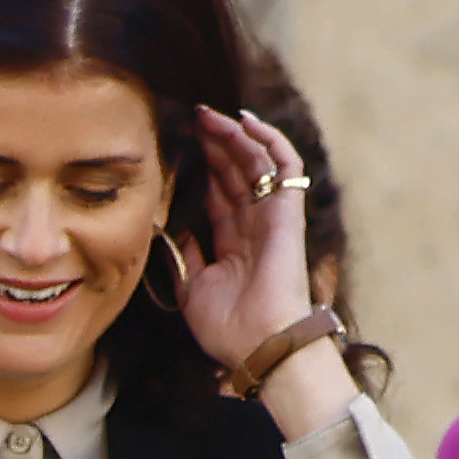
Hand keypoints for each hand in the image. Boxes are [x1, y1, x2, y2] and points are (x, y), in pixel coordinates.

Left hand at [180, 107, 348, 436]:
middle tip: (191, 119)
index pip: (218, 195)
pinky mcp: (288, 209)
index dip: (201, 169)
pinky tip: (244, 121)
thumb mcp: (193, 289)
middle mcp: (256, 225)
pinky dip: (268, 140)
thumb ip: (185, 257)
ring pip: (256, 162)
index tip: (179, 147)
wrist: (259, 342)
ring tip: (208, 115)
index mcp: (235, 243)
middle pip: (235, 173)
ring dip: (233, 136)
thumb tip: (170, 231)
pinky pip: (285, 164)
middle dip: (214, 144)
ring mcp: (273, 215)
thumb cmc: (229, 326)